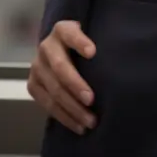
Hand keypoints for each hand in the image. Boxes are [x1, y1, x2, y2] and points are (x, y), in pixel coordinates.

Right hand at [27, 20, 97, 134]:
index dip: (79, 42)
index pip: (70, 33)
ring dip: (72, 108)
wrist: (60, 51)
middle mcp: (46, 46)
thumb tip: (124, 56)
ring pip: (54, 90)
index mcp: (62, 30)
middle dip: (76, 84)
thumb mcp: (90, 35)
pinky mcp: (33, 85)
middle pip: (60, 66)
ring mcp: (37, 67)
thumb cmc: (84, 45)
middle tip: (91, 100)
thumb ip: (100, 40)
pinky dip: (64, 117)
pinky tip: (79, 126)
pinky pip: (47, 105)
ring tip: (90, 121)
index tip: (93, 52)